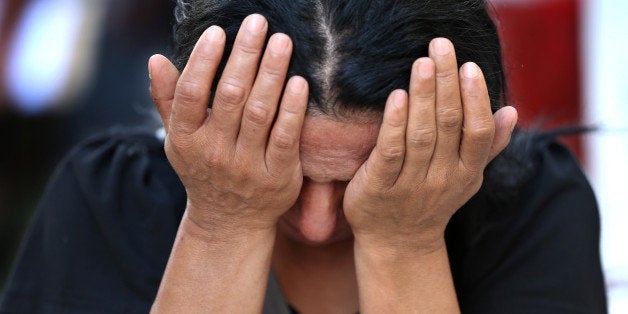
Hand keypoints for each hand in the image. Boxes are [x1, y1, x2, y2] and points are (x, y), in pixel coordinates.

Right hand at [148, 14, 308, 234]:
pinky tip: (298, 82)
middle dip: (245, 55)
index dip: (204, 61)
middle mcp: (215, 153)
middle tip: (258, 23)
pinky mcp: (278, 177)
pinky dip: (292, 109)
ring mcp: (247, 166)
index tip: (218, 32)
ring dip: (271, 73)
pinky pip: (286, 137)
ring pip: (260, 112)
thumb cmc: (204, 169)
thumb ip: (169, 99)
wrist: (229, 220)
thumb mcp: (179, 140)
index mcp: (186, 140)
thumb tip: (156, 60)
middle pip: (231, 96)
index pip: (192, 94)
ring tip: (281, 42)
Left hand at [343, 38, 517, 253]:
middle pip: (448, 125)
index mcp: (466, 173)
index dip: (475, 98)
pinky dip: (394, 124)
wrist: (397, 243)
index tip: (468, 65)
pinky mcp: (379, 188)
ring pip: (421, 135)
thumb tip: (511, 111)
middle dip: (446, 83)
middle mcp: (442, 178)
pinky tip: (396, 97)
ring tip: (422, 63)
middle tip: (441, 45)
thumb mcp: (466, 179)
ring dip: (423, 97)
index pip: (475, 131)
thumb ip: (487, 145)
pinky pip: (390, 153)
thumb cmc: (432, 200)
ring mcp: (410, 185)